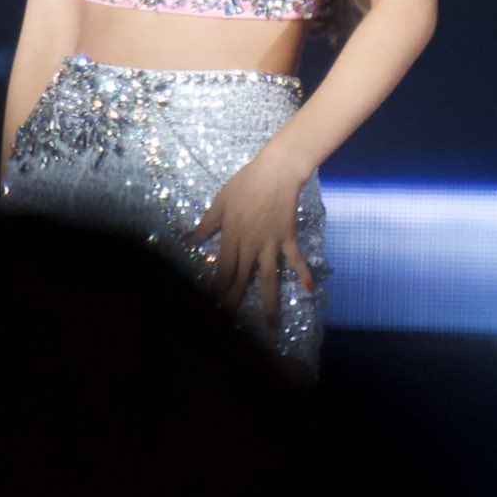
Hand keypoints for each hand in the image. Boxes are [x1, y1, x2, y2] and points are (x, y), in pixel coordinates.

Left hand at [185, 152, 313, 327]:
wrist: (275, 172)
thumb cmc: (244, 184)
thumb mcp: (220, 203)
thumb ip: (205, 225)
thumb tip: (186, 242)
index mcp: (232, 237)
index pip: (222, 270)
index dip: (216, 289)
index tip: (210, 306)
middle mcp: (251, 246)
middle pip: (242, 279)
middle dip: (236, 302)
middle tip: (232, 322)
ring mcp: (271, 244)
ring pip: (269, 278)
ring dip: (269, 302)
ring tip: (271, 324)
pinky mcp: (287, 238)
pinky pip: (295, 259)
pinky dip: (303, 272)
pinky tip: (309, 288)